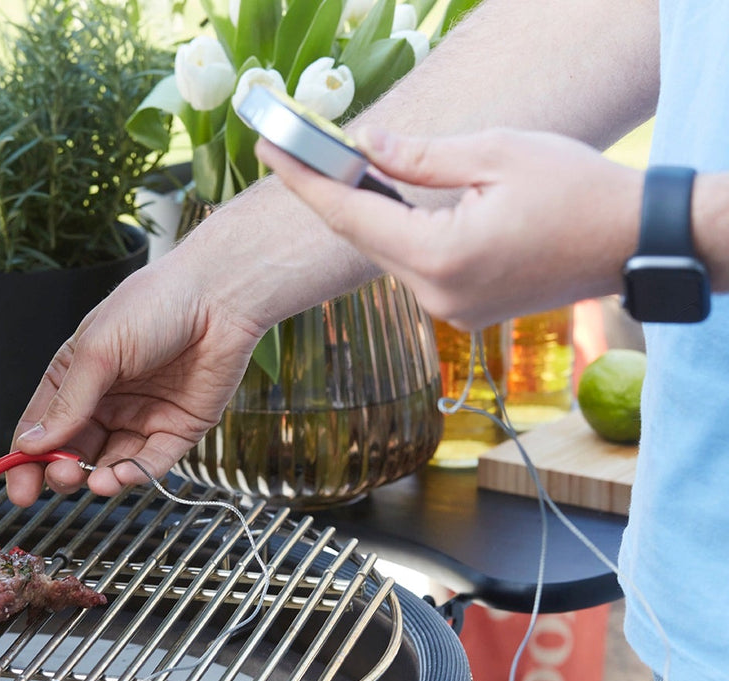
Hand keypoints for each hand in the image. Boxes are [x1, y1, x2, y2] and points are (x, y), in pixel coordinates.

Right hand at [5, 256, 263, 504]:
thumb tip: (32, 444)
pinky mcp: (177, 429)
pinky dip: (134, 474)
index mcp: (76, 374)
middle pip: (73, 451)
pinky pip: (150, 462)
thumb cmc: (156, 304)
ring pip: (110, 463)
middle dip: (62, 471)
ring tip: (95, 482)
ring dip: (98, 479)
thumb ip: (68, 402)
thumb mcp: (98, 351)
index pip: (41, 426)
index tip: (18, 487)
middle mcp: (106, 400)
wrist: (220, 298)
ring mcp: (141, 416)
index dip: (26, 458)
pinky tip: (123, 474)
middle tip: (61, 476)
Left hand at [257, 126, 642, 328]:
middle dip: (329, 194)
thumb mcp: (497, 153)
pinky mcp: (464, 311)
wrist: (634, 243)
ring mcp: (450, 311)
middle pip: (363, 240)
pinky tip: (388, 203)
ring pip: (388, 255)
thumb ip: (421, 156)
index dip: (305, 181)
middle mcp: (437, 296)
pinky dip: (399, 235)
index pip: (351, 216)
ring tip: (340, 168)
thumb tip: (366, 145)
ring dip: (367, 214)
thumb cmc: (578, 191)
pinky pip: (415, 268)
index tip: (270, 150)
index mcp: (441, 257)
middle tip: (296, 151)